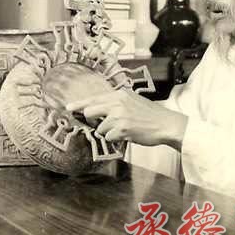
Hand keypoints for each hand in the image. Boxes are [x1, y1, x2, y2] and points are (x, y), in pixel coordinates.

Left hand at [66, 89, 187, 149]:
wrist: (165, 123)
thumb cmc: (149, 114)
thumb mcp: (132, 100)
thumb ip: (116, 102)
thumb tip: (97, 109)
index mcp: (119, 94)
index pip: (94, 98)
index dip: (79, 104)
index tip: (68, 107)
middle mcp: (117, 103)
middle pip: (90, 111)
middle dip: (93, 120)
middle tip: (104, 124)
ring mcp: (119, 116)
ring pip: (100, 128)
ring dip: (109, 132)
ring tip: (124, 129)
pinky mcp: (122, 129)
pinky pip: (109, 137)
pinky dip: (116, 139)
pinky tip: (128, 135)